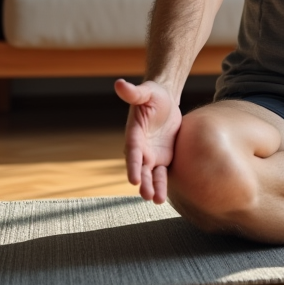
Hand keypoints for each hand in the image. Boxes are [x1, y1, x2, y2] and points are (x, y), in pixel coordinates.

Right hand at [114, 78, 181, 202]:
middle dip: (143, 181)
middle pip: (140, 167)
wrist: (165, 100)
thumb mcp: (146, 91)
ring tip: (155, 201)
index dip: (133, 165)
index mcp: (134, 133)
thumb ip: (134, 92)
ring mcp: (150, 155)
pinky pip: (161, 174)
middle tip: (145, 195)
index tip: (133, 179)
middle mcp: (140, 148)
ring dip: (153, 187)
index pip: (133, 151)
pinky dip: (161, 184)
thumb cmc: (154, 94)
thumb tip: (119, 83)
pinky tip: (161, 198)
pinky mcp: (162, 158)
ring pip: (150, 174)